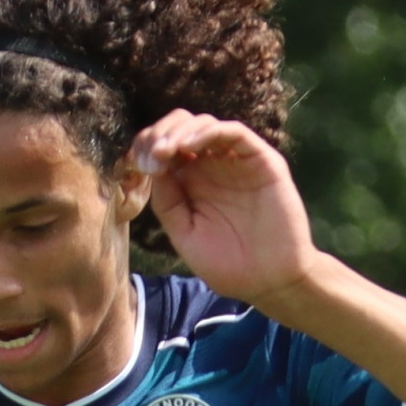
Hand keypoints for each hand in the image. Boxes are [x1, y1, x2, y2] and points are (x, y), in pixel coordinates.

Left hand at [132, 114, 316, 302]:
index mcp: (192, 182)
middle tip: (149, 153)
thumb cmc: (230, 265)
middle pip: (181, 128)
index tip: (134, 162)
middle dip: (158, 134)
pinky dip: (208, 132)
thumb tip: (150, 166)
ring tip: (163, 150)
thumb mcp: (185, 235)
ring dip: (179, 130)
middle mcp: (213, 166)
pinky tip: (187, 146)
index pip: (165, 149)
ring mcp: (237, 161)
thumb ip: (167, 202)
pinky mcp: (261, 160)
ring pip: (204, 124)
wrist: (272, 282)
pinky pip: (234, 132)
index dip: (146, 148)